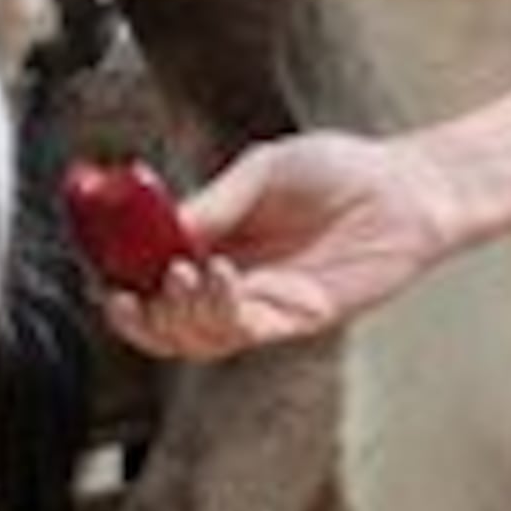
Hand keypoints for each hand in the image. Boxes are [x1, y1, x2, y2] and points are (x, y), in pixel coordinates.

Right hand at [87, 129, 455, 358]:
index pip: (156, 282)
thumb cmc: (341, 171)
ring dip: (179, 314)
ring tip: (182, 274)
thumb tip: (164, 228)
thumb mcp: (262, 172)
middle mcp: (237, 284)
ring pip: (201, 338)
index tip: (102, 276)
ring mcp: (268, 305)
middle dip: (142, 316)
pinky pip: (248, 332)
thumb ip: (214, 203)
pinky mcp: (302, 318)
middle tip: (130, 292)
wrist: (407, 185)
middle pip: (169, 325)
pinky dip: (222, 310)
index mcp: (218, 246)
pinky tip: (218, 274)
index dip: (124, 286)